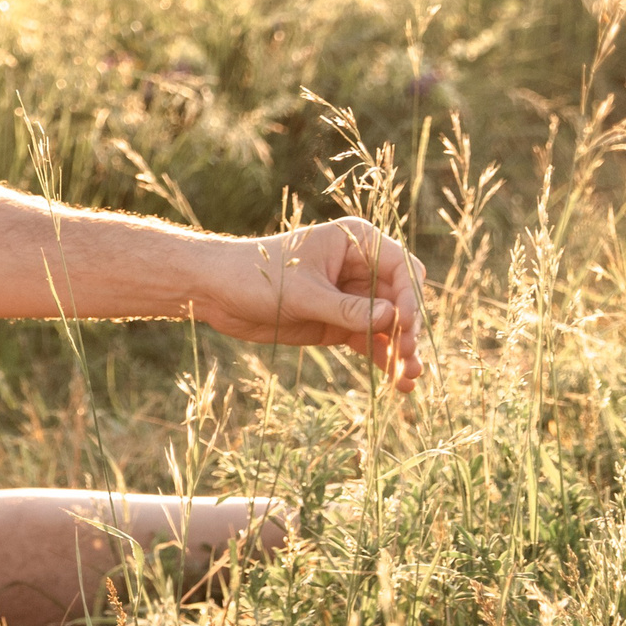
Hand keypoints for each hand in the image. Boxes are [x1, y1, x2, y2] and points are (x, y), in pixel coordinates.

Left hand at [196, 218, 427, 391]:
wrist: (216, 291)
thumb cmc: (256, 276)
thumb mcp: (302, 294)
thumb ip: (346, 309)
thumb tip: (392, 318)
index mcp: (356, 242)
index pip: (401, 268)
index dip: (409, 297)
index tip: (404, 326)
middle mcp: (360, 267)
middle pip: (400, 300)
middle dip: (407, 330)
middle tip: (408, 360)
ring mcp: (351, 297)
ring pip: (389, 325)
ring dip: (400, 351)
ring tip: (408, 380)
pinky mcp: (339, 323)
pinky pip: (370, 340)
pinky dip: (382, 359)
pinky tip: (396, 383)